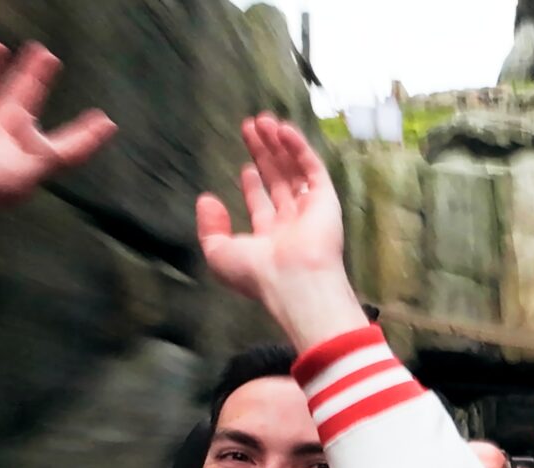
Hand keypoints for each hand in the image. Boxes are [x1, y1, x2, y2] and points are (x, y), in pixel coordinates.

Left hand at [196, 114, 363, 349]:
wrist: (295, 282)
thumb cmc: (258, 274)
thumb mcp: (219, 254)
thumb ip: (210, 227)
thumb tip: (207, 200)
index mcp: (270, 239)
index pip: (263, 204)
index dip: (253, 184)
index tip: (244, 166)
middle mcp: (292, 223)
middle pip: (277, 180)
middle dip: (263, 154)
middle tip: (250, 128)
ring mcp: (311, 210)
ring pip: (294, 170)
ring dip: (279, 144)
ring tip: (263, 120)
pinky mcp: (326, 200)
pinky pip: (313, 168)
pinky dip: (299, 148)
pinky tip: (283, 130)